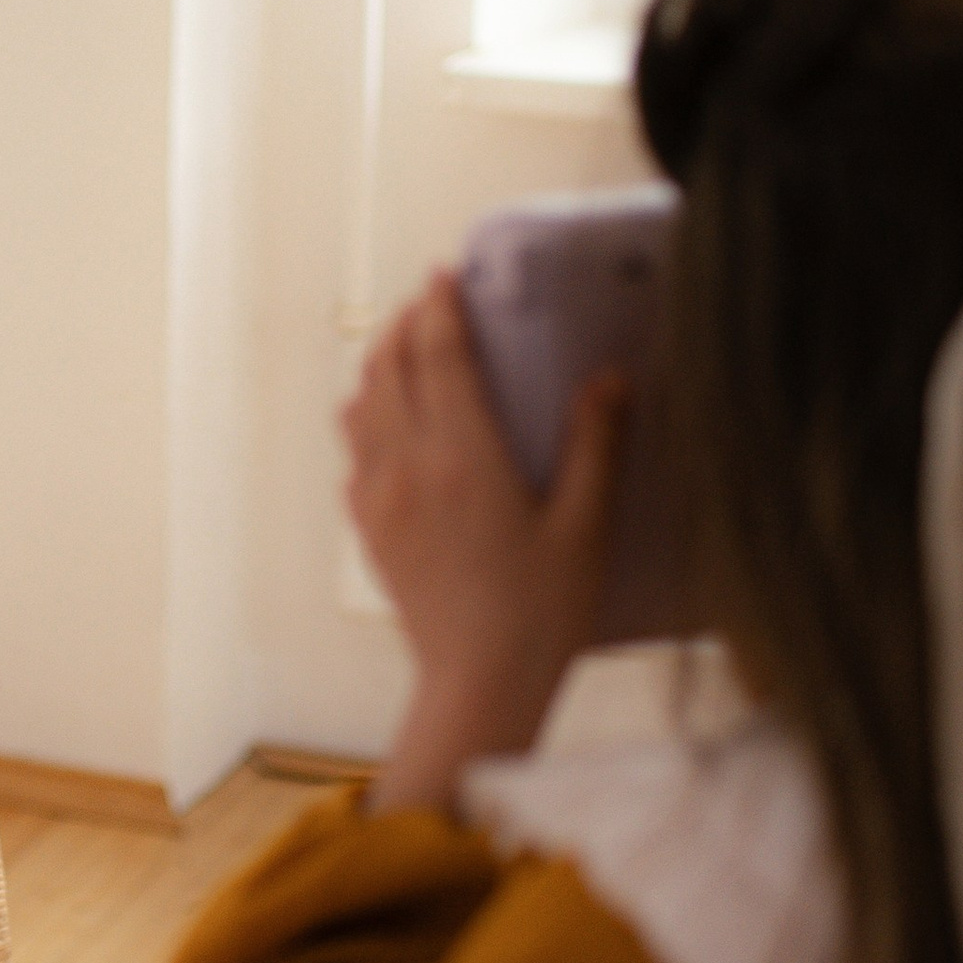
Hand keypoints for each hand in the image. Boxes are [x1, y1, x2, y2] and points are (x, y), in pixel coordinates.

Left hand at [343, 273, 626, 814]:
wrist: (478, 686)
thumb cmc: (541, 612)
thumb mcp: (586, 525)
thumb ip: (595, 443)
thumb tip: (609, 378)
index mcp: (464, 454)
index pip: (438, 352)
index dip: (440, 305)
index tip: (448, 275)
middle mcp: (408, 465)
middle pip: (387, 366)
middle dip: (405, 325)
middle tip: (430, 306)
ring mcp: (379, 499)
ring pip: (360, 406)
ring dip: (379, 368)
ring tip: (406, 353)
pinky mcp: (370, 531)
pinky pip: (354, 456)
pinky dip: (367, 423)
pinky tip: (391, 431)